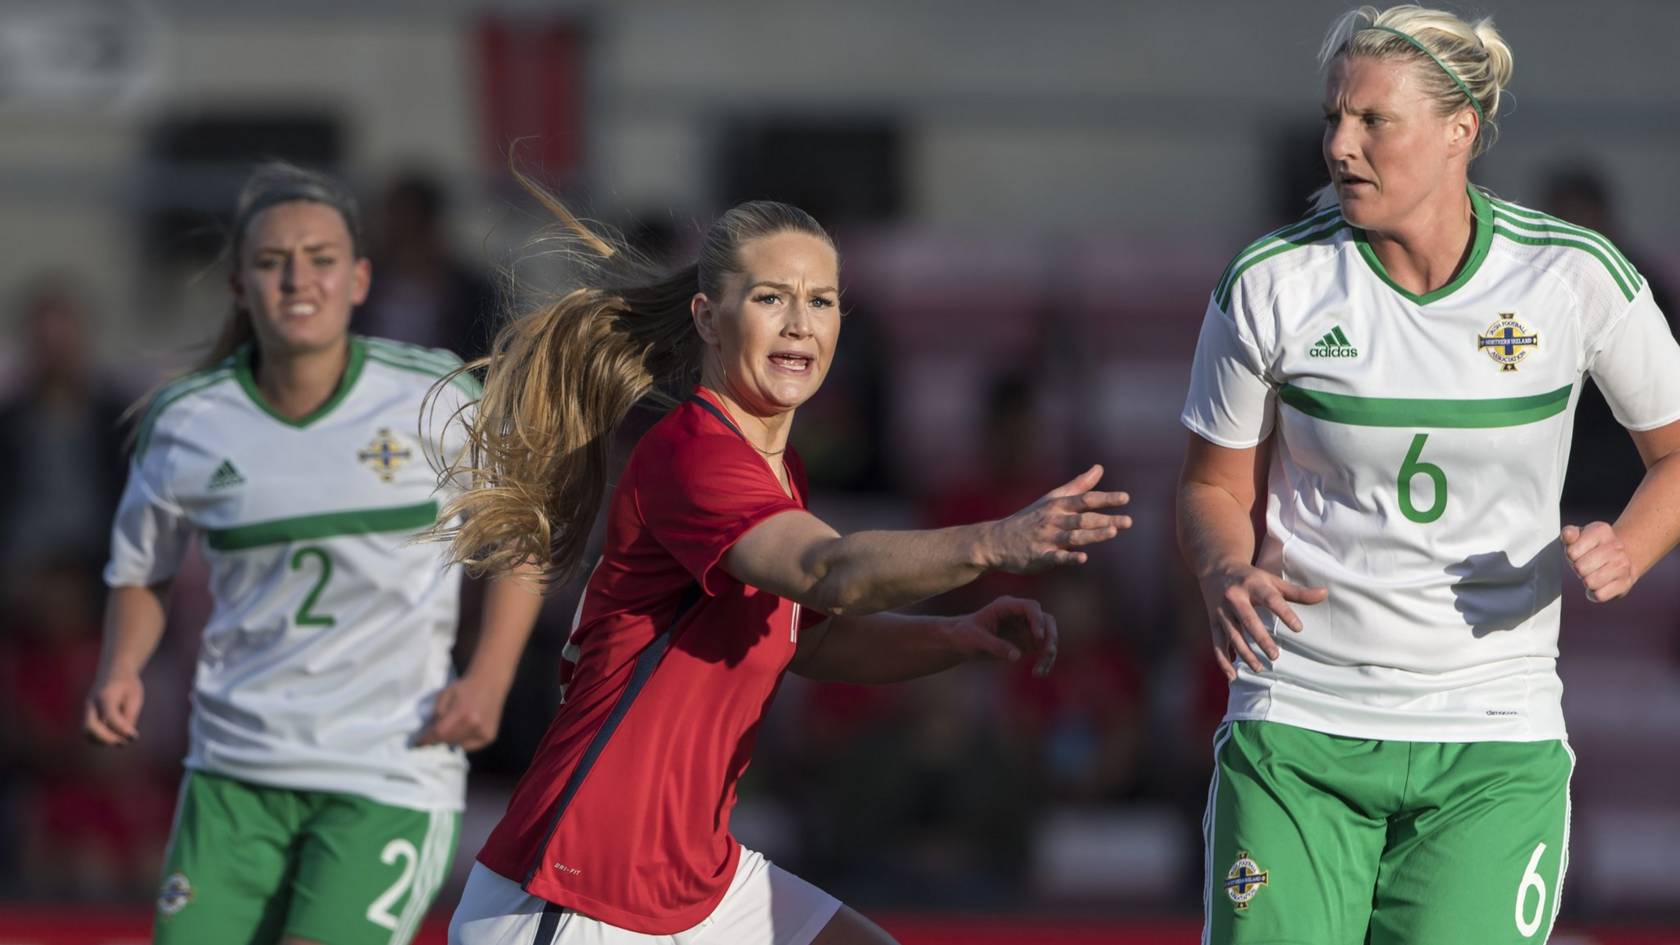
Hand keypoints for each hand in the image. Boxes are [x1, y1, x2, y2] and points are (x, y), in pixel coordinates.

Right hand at [84, 673, 143, 745]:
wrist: (113, 671)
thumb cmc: (127, 684)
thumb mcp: (134, 696)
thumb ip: (130, 715)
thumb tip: (126, 736)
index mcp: (105, 695)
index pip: (110, 716)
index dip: (122, 729)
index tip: (134, 737)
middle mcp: (92, 703)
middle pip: (89, 727)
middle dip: (106, 739)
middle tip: (123, 743)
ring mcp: (87, 710)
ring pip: (86, 732)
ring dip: (102, 741)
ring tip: (120, 741)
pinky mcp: (87, 715)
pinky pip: (88, 732)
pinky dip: (99, 739)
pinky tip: (114, 737)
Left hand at [417, 675, 507, 750]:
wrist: (490, 682)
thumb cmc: (465, 686)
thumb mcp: (445, 694)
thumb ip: (437, 712)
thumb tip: (429, 730)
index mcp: (462, 711)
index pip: (439, 732)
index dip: (426, 739)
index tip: (417, 743)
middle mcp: (474, 724)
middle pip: (447, 740)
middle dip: (436, 739)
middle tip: (430, 736)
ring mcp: (483, 732)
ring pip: (457, 744)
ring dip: (449, 740)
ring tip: (449, 729)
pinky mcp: (489, 736)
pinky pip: (469, 746)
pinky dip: (462, 741)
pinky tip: (463, 730)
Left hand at [946, 596, 1059, 676]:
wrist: (959, 641)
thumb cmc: (964, 635)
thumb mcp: (975, 640)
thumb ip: (995, 646)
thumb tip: (1017, 655)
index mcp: (1005, 606)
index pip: (1030, 606)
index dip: (1038, 620)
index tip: (1038, 637)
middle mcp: (1019, 614)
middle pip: (1045, 619)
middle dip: (1049, 636)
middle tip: (1047, 653)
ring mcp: (1024, 627)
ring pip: (1048, 635)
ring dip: (1048, 652)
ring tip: (1039, 671)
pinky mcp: (1026, 641)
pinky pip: (1042, 649)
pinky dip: (1044, 660)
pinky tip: (1039, 673)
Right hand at [986, 465, 1131, 573]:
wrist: (997, 540)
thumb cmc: (1030, 518)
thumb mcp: (1052, 499)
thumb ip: (1079, 485)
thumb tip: (1099, 468)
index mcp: (1057, 505)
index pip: (1085, 500)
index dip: (1106, 499)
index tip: (1126, 498)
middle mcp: (1053, 520)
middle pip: (1083, 519)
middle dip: (1106, 519)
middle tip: (1128, 522)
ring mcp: (1046, 538)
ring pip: (1073, 536)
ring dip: (1093, 534)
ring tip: (1112, 532)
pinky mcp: (1039, 556)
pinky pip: (1056, 557)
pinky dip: (1069, 557)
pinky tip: (1083, 558)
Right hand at [1200, 564, 1326, 681]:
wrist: (1215, 568)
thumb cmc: (1250, 577)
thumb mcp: (1272, 580)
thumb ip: (1297, 591)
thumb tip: (1325, 593)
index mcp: (1253, 585)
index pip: (1271, 599)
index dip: (1285, 613)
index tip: (1298, 629)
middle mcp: (1235, 597)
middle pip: (1248, 620)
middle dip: (1261, 639)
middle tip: (1276, 656)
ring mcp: (1222, 611)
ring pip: (1232, 635)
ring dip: (1245, 653)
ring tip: (1259, 668)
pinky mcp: (1213, 622)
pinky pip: (1217, 643)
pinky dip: (1223, 660)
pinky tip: (1232, 675)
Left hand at [1562, 522, 1633, 602]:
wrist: (1622, 557)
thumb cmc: (1592, 548)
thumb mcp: (1578, 536)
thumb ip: (1569, 534)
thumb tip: (1568, 535)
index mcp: (1601, 530)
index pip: (1572, 552)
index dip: (1571, 555)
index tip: (1579, 552)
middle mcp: (1616, 546)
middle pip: (1580, 568)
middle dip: (1578, 568)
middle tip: (1587, 564)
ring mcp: (1623, 565)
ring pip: (1589, 583)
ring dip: (1587, 581)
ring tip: (1593, 573)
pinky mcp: (1625, 583)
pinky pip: (1599, 595)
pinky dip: (1594, 593)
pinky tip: (1600, 584)